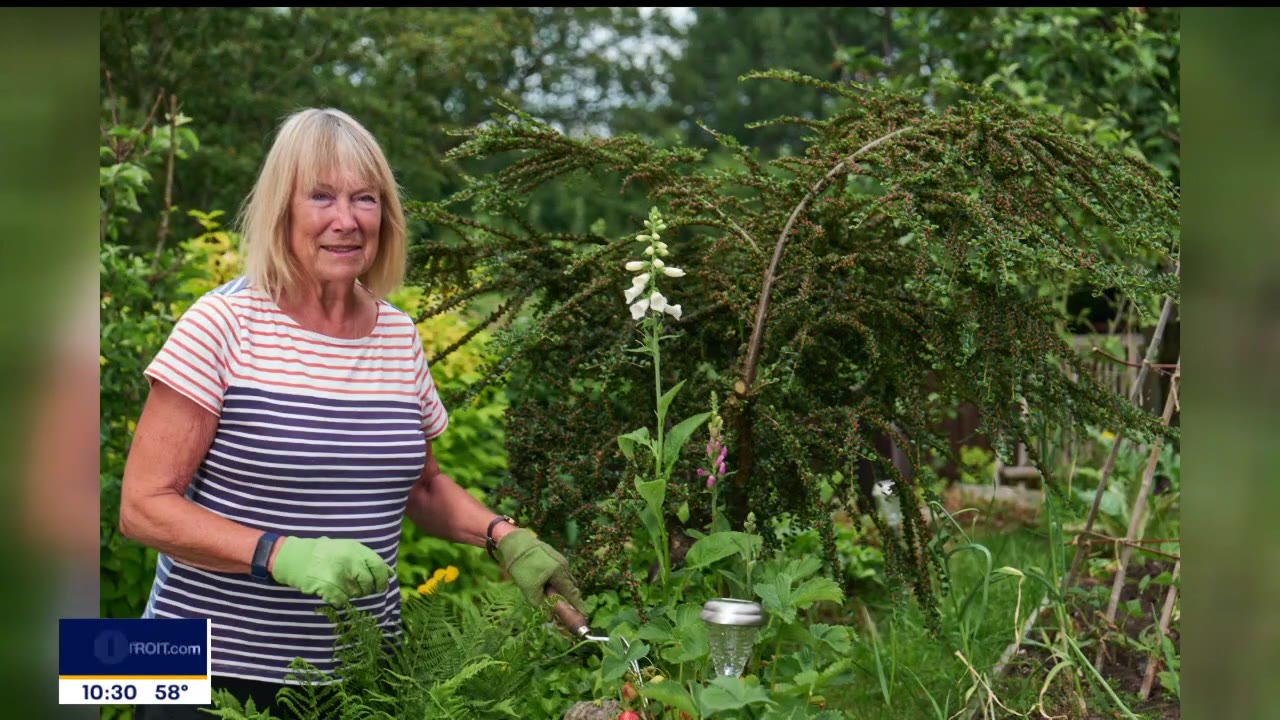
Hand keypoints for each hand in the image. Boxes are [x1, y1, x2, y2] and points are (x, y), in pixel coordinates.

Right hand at [270, 536, 392, 605]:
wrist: (296, 557)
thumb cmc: (325, 553)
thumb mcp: (348, 549)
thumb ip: (368, 560)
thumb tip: (391, 573)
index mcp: (356, 549)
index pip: (379, 566)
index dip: (383, 578)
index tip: (382, 586)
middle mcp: (350, 561)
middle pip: (368, 583)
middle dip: (367, 590)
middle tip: (359, 589)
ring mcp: (339, 575)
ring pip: (356, 594)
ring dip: (351, 594)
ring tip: (340, 585)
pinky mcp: (329, 587)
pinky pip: (343, 601)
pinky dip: (340, 600)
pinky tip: (332, 591)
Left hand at [494, 528, 583, 611]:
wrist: (515, 542)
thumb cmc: (523, 566)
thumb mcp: (530, 589)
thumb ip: (542, 604)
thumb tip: (550, 618)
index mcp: (560, 573)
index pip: (572, 593)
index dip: (578, 604)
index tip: (584, 614)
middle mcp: (563, 565)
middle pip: (570, 585)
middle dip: (568, 597)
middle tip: (563, 608)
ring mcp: (559, 558)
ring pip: (564, 578)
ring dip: (560, 588)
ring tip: (550, 595)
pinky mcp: (553, 555)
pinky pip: (559, 572)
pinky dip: (556, 580)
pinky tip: (544, 583)